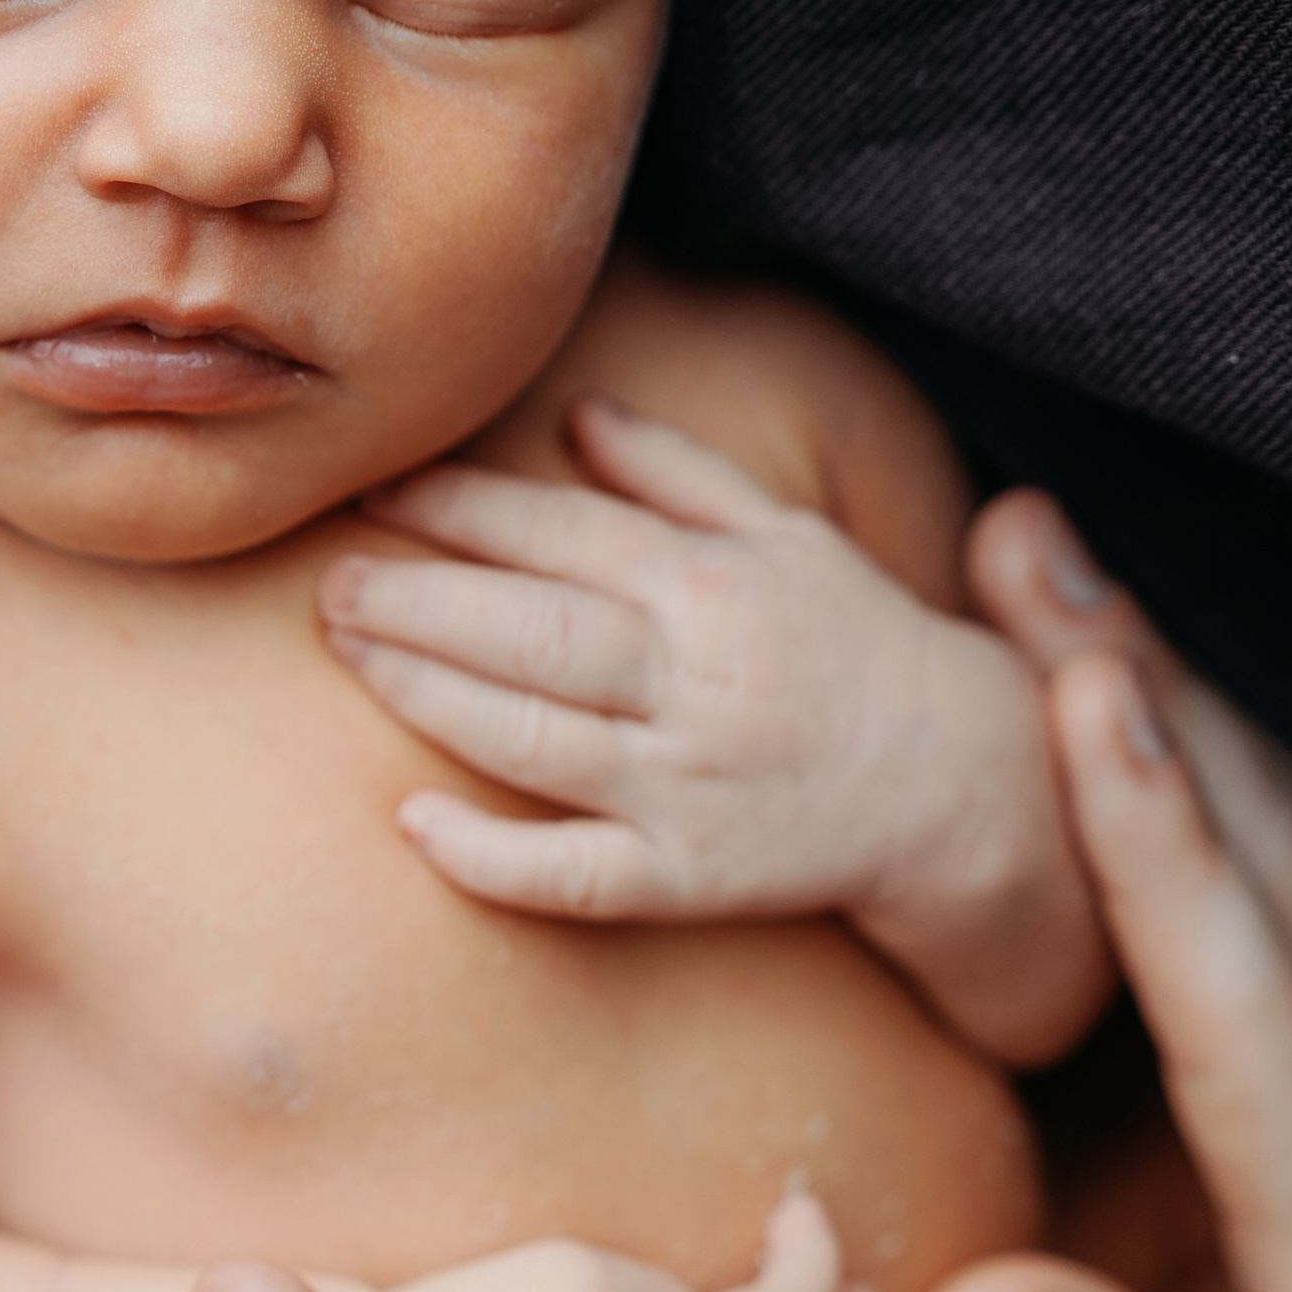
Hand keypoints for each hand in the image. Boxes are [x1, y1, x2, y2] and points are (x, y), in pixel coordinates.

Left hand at [319, 397, 1109, 1065]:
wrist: (964, 788)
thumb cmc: (860, 647)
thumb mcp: (791, 536)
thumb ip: (679, 474)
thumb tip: (577, 412)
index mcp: (717, 586)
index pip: (564, 533)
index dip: (460, 508)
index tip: (377, 488)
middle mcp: (699, 681)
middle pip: (534, 630)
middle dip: (419, 599)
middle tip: (327, 578)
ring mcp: (689, 786)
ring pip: (534, 739)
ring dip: (428, 694)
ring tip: (346, 652)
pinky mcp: (690, 879)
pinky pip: (575, 875)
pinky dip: (491, 854)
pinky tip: (413, 819)